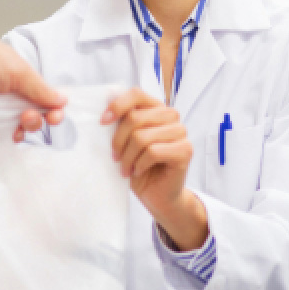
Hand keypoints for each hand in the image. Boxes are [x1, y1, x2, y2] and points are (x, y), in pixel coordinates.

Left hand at [0, 26, 65, 132]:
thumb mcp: (19, 72)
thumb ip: (40, 90)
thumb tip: (63, 101)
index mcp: (22, 81)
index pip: (43, 102)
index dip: (51, 112)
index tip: (54, 118)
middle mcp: (8, 95)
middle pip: (30, 118)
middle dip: (34, 122)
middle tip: (27, 118)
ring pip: (12, 129)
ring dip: (18, 131)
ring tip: (14, 127)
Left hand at [103, 89, 206, 251]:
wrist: (157, 195)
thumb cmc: (138, 166)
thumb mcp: (125, 142)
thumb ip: (120, 123)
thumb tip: (103, 108)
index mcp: (155, 108)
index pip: (136, 94)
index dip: (117, 105)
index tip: (102, 122)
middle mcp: (171, 115)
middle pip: (135, 118)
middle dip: (119, 141)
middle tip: (114, 157)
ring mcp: (181, 132)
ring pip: (142, 137)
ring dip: (128, 157)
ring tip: (126, 168)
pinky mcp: (185, 150)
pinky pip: (152, 152)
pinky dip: (140, 164)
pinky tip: (139, 171)